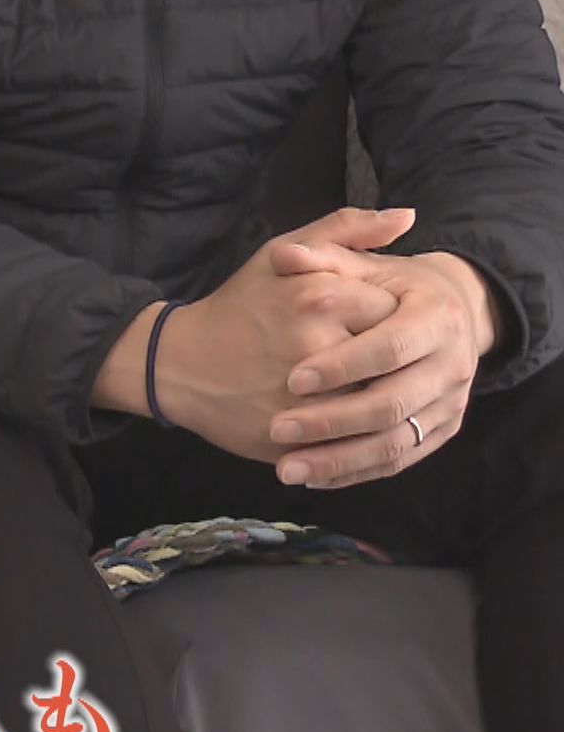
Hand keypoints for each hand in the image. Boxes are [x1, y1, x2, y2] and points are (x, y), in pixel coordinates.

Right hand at [94, 208, 407, 460]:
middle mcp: (318, 344)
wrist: (177, 364)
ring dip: (373, 397)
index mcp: (321, 296)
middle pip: (392, 359)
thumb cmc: (236, 306)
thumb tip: (408, 216)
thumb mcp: (280, 253)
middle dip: (382, 360)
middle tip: (363, 357)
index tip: (368, 322)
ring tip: (352, 387)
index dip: (389, 318)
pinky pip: (353, 438)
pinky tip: (341, 418)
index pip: (397, 310)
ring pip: (378, 401)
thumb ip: (346, 229)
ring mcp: (307, 395)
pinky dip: (355, 431)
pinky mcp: (297, 435)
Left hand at [262, 239, 500, 487]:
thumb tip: (286, 255)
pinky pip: (400, 460)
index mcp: (437, 317)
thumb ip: (323, 254)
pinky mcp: (442, 430)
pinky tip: (313, 477)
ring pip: (397, 442)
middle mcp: (454, 363)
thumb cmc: (386, 285)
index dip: (342, 365)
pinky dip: (356, 472)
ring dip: (340, 459)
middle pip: (393, 403)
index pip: (390, 348)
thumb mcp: (359, 264)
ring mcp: (451, 401)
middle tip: (279, 429)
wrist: (443, 311)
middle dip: (333, 420)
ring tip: (287, 468)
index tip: (292, 379)